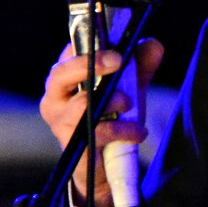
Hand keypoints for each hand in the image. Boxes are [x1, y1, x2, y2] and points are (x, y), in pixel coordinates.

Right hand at [39, 38, 163, 206]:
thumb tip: (153, 44)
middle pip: (60, 74)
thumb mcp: (129, 86)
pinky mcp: (74, 148)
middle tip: (119, 60)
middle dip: (91, 64)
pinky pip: (99, 132)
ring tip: (129, 104)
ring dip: (113, 100)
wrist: (107, 164)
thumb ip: (140, 65)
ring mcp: (60, 125)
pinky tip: (138, 132)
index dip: (88, 44)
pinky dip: (125, 129)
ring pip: (82, 104)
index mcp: (64, 80)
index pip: (67, 54)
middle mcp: (54, 100)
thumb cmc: (112, 115)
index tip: (112, 42)